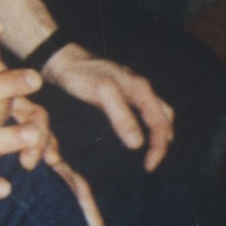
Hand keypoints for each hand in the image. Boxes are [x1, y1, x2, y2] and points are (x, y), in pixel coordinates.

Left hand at [40, 43, 174, 171]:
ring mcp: (130, 90)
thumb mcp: (103, 94)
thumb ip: (121, 117)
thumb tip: (138, 144)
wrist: (62, 59)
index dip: (158, 146)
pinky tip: (131, 134)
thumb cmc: (81, 75)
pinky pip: (139, 111)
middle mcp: (140, 89)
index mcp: (141, 90)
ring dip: (156, 132)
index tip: (149, 166)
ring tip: (148, 152)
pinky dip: (142, 126)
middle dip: (162, 140)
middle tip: (152, 162)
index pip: (161, 122)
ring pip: (154, 112)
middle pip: (163, 116)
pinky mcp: (118, 93)